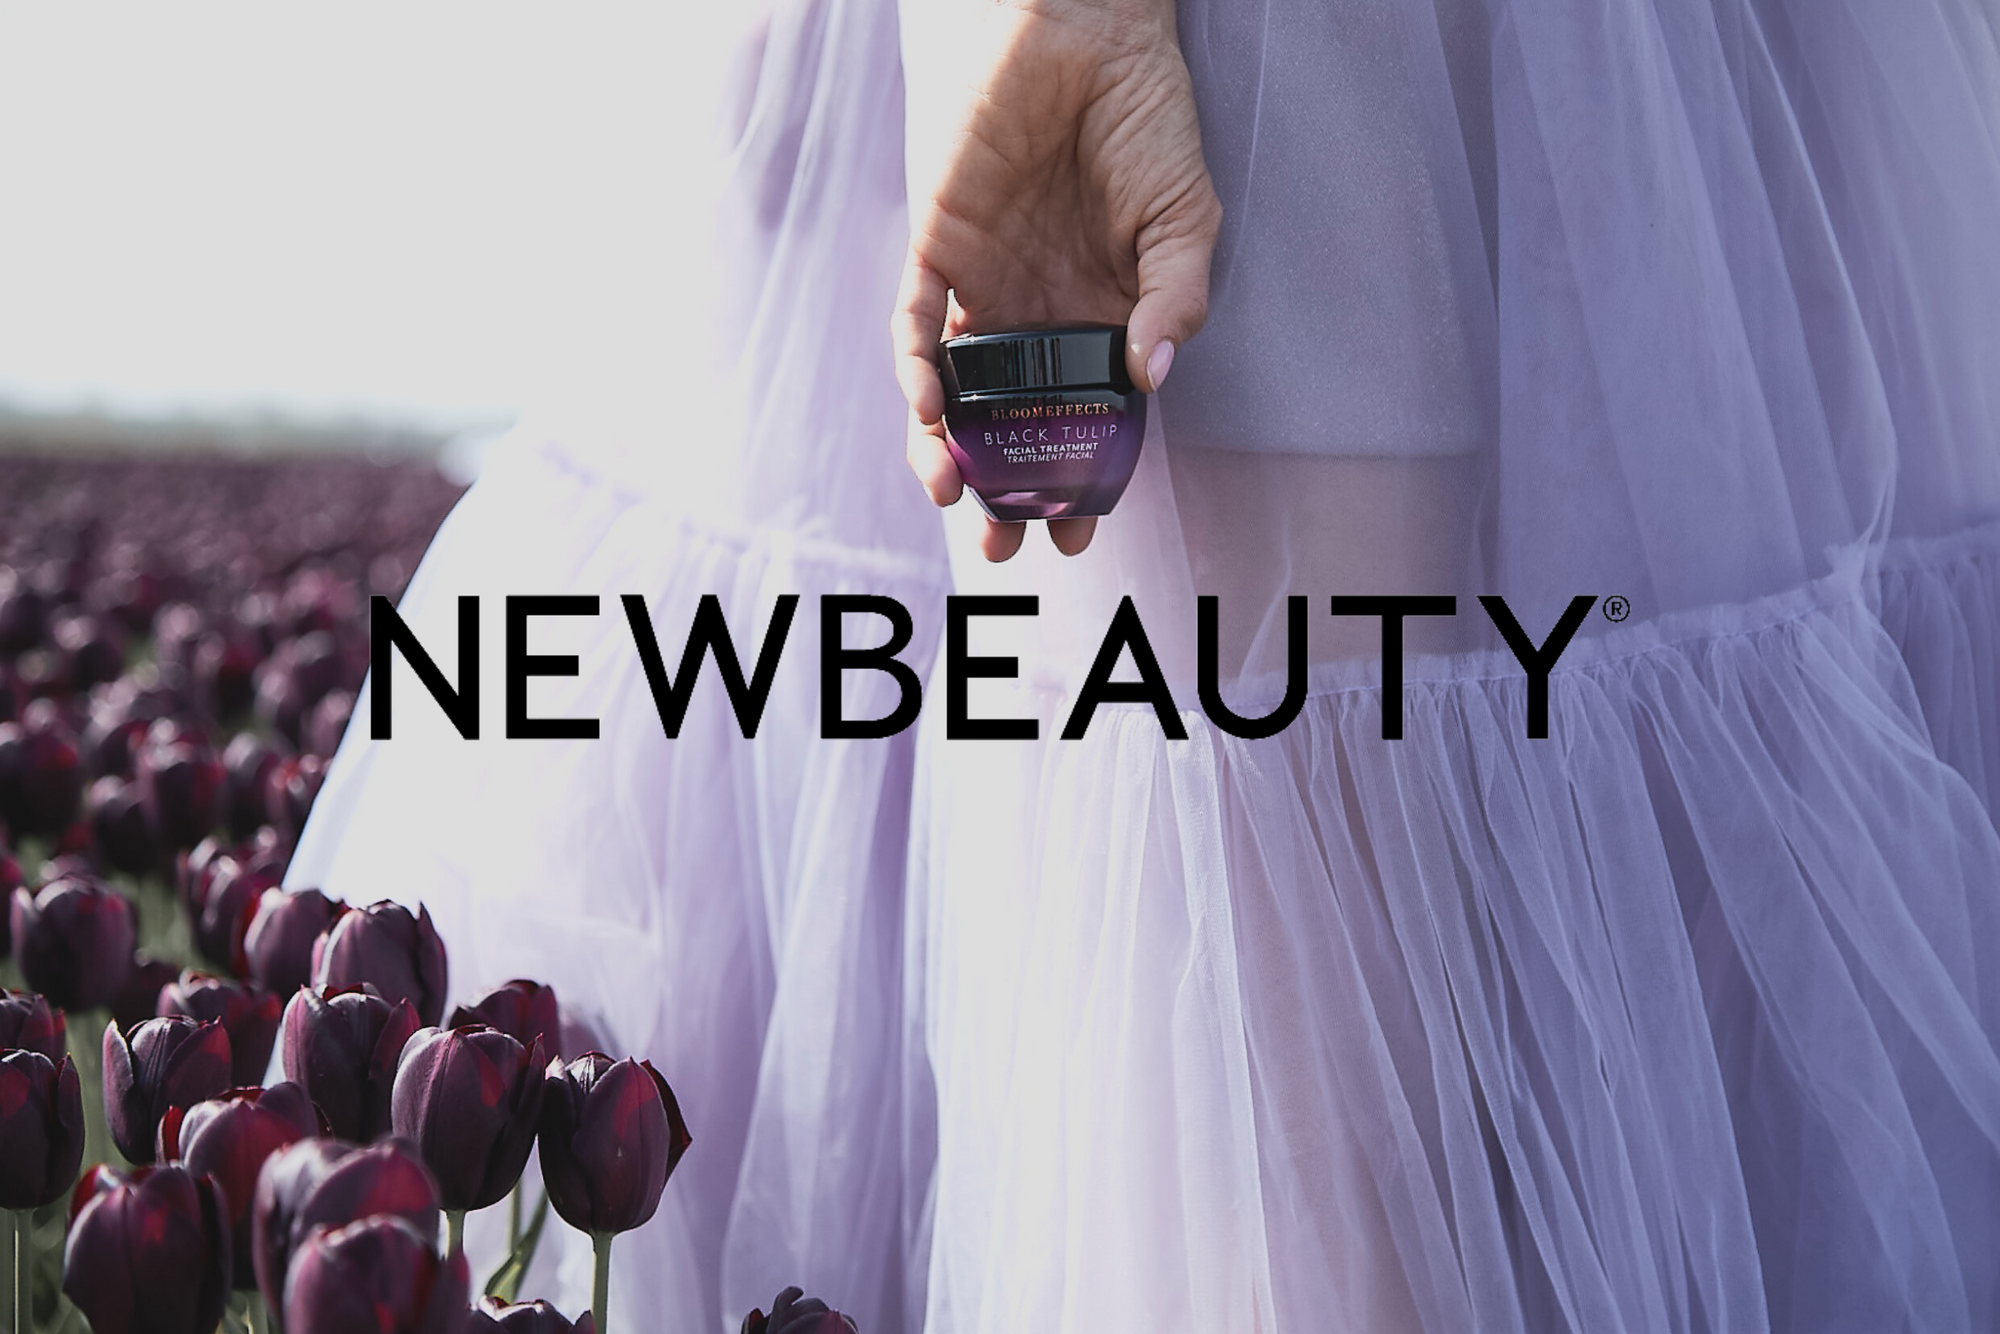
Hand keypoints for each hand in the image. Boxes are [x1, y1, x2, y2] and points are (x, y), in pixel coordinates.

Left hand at [893, 0, 1220, 560]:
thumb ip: (1175, 300)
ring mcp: (986, 287)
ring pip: (955, 392)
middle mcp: (1038, 316)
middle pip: (1013, 424)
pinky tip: (929, 410)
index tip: (1075, 535)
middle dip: (1005, 490)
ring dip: (949, 450)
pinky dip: (917, 369)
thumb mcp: (1186, 220)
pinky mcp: (939, 248)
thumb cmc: (1146, 121)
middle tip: (1006, 547)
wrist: (1086, 33)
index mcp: (1101, 320)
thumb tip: (1150, 379)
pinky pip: (916, 323)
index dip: (1077, 481)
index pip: (1083, 422)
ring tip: (957, 501)